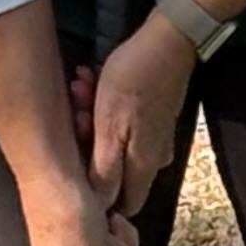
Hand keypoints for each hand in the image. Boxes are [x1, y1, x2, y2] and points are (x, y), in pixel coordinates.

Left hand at [85, 20, 196, 216]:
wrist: (168, 41)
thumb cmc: (134, 82)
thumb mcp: (109, 128)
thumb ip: (105, 170)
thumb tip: (100, 205)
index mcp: (143, 165)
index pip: (125, 204)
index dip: (100, 196)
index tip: (78, 167)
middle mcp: (153, 157)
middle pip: (115, 170)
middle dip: (89, 144)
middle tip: (78, 114)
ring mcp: (156, 135)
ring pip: (115, 141)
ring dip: (92, 118)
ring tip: (82, 89)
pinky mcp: (153, 115)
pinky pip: (123, 121)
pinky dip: (105, 107)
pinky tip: (93, 82)